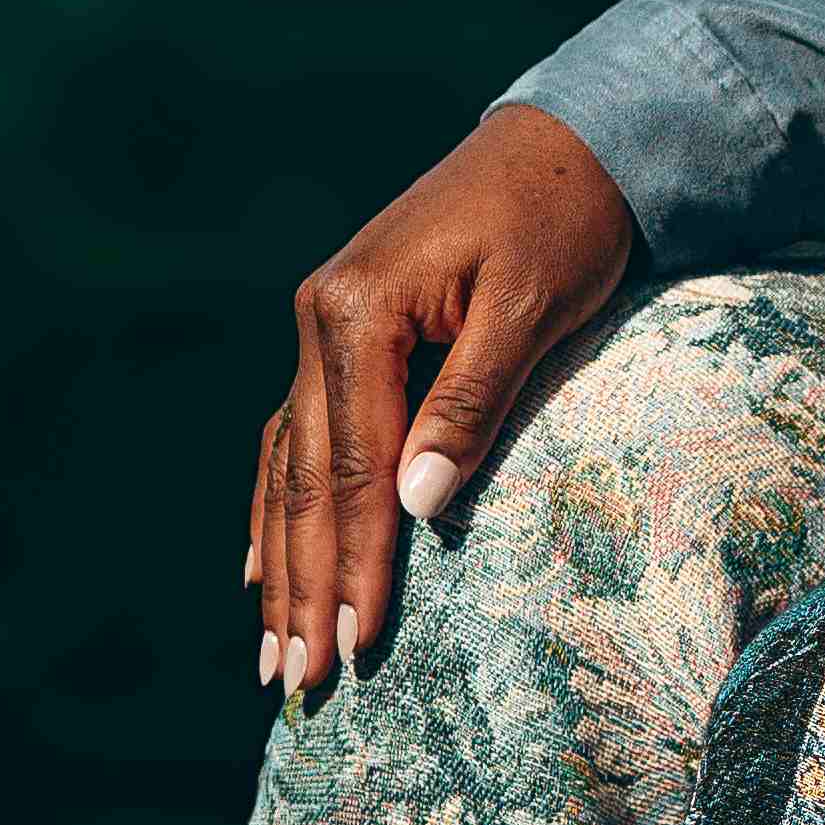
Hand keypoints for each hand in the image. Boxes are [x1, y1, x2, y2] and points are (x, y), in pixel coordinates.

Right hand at [249, 105, 636, 692]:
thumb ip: (471, 404)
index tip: (358, 645)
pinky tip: (259, 564)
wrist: (564, 142)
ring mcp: (320, 328)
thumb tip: (417, 507)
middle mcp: (319, 321)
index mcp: (357, 311)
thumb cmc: (563, 221)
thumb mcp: (531, 306)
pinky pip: (295, 436)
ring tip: (272, 654)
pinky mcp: (340, 337)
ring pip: (287, 467)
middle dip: (304, 588)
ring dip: (282, 565)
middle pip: (304, 480)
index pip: (352, 467)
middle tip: (299, 682)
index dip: (355, 563)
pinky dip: (276, 506)